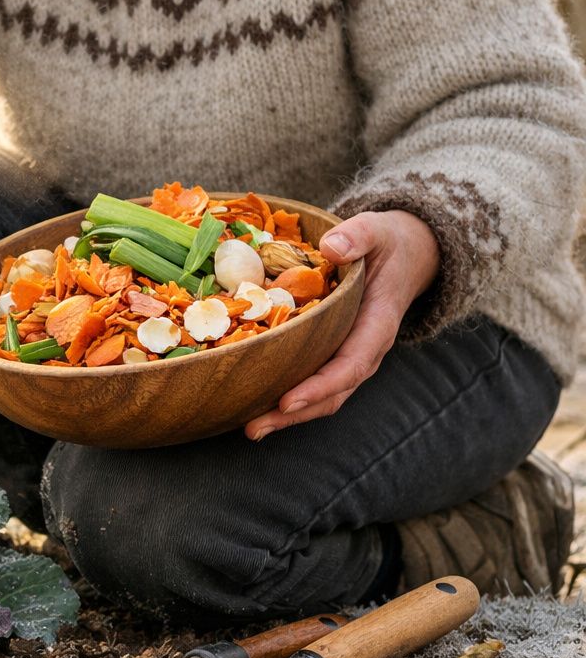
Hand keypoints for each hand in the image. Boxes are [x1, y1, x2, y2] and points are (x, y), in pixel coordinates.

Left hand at [245, 210, 438, 440]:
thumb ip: (358, 236)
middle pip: (333, 393)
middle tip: (254, 428)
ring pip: (323, 396)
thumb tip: (332, 249)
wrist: (406, 253)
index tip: (288, 401)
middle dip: (294, 414)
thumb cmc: (388, 242)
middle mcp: (366, 349)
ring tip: (250, 427)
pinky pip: (313, 382)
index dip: (321, 386)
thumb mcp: (377, 229)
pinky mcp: (334, 353)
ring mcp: (350, 355)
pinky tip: (253, 404)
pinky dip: (287, 398)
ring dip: (287, 416)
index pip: (352, 364)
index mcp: (378, 323)